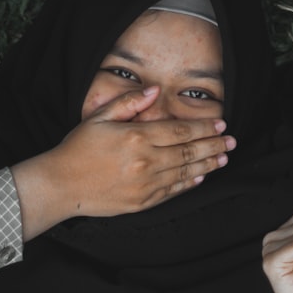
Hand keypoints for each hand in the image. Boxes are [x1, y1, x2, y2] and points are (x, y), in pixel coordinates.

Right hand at [12, 87, 234, 238]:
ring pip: (185, 172)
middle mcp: (145, 161)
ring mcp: (146, 184)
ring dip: (208, 164)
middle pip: (189, 152)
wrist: (61, 185)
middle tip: (232, 141)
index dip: (204, 127)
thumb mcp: (99, 118)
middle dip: (214, 145)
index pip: (180, 131)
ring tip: (223, 158)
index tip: (221, 124)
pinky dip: (190, 183)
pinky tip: (201, 176)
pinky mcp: (143, 201)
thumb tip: (155, 91)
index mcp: (136, 137)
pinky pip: (173, 191)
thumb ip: (130, 103)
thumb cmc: (77, 148)